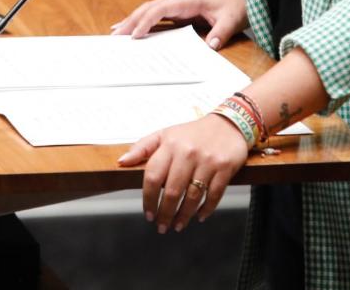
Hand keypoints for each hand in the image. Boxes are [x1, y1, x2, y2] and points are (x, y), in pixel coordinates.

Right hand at [110, 0, 247, 48]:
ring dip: (134, 21)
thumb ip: (221, 32)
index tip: (134, 35)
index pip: (161, 9)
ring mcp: (180, 7)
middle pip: (150, 8)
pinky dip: (145, 23)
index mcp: (190, 0)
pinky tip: (135, 32)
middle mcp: (181, 1)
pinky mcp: (182, 14)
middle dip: (132, 20)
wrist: (248, 0)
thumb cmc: (239, 7)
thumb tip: (211, 45)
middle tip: (114, 35)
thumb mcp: (232, 20)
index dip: (146, 21)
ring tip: (116, 33)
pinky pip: (159, 18)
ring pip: (151, 11)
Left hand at [117, 114, 248, 232]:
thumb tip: (121, 161)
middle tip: (161, 226)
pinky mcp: (224, 168)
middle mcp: (187, 153)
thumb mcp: (165, 134)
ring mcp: (207, 161)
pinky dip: (206, 209)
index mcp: (170, 145)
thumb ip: (142, 148)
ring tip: (177, 225)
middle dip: (165, 213)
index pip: (153, 177)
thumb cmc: (192, 133)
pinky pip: (214, 194)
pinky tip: (199, 216)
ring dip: (184, 215)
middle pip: (172, 191)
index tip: (148, 213)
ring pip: (193, 196)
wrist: (227, 124)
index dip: (148, 199)